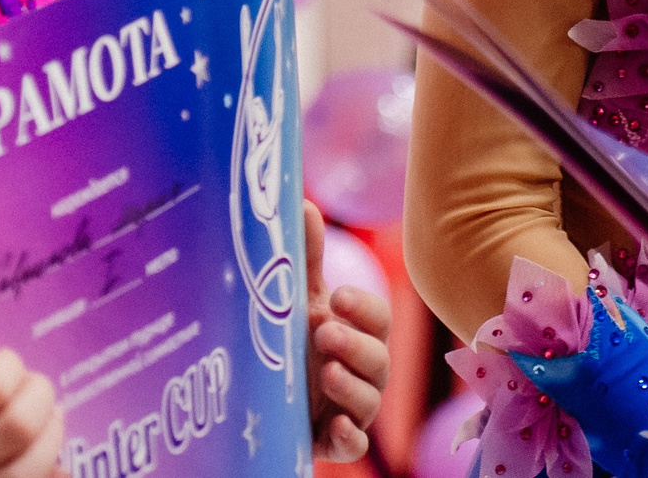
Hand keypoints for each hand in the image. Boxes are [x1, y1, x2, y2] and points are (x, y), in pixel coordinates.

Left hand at [303, 201, 392, 462]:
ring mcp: (350, 408)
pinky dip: (349, 438)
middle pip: (378, 359)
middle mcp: (361, 370)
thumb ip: (306, 257)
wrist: (270, 397)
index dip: (363, 309)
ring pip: (369, 402)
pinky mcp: (333, 441)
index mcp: (358, 332)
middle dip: (355, 346)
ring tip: (325, 373)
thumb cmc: (294, 340)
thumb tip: (304, 202)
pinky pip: (354, 444)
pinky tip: (334, 427)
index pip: (377, 318)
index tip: (336, 298)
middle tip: (323, 332)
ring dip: (351, 387)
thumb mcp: (298, 300)